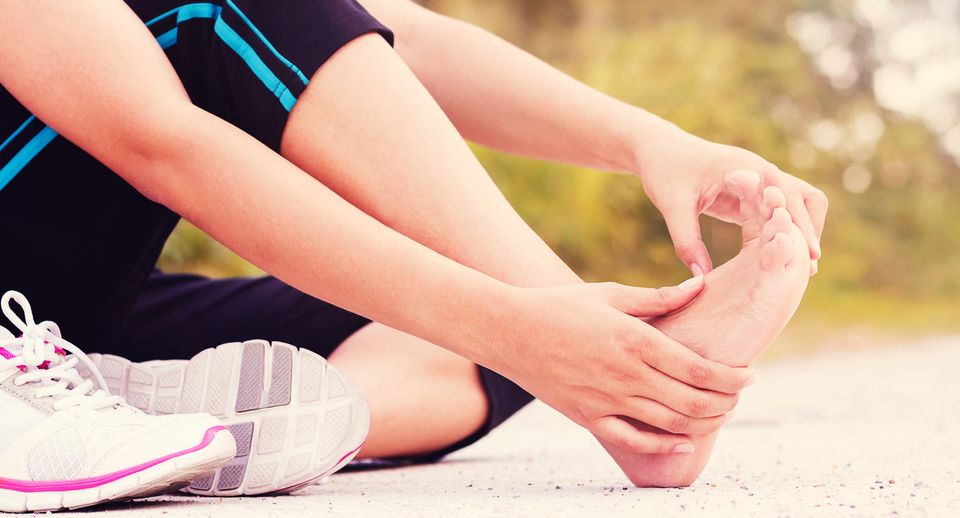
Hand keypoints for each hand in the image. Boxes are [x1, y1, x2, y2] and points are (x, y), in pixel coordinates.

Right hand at [485, 278, 754, 453]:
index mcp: (636, 341)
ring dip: (704, 422)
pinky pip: (634, 441)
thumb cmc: (560, 307)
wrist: (509, 331)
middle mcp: (627, 376)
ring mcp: (608, 401)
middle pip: (694, 402)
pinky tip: (683, 443)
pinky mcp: (590, 418)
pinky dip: (664, 447)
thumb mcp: (610, 294)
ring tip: (719, 413)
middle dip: (727, 403)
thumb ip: (658, 297)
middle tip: (739, 395)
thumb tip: (698, 285)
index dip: (732, 378)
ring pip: (671, 424)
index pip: (700, 370)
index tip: (749, 375)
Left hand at [633, 123, 827, 274]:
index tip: (808, 257)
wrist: (657, 149)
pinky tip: (778, 256)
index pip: (788, 195)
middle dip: (809, 230)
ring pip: (796, 202)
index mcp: (745, 168)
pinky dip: (783, 230)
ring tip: (800, 266)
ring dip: (800, 229)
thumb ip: (686, 240)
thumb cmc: (663, 171)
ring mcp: (757, 180)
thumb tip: (701, 277)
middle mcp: (759, 170)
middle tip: (808, 268)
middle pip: (805, 197)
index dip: (800, 226)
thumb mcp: (672, 206)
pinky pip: (777, 210)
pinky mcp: (749, 192)